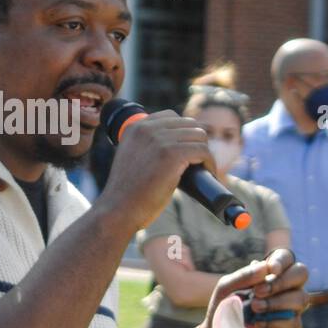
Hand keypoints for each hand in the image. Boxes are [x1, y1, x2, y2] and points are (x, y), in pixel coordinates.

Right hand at [94, 110, 208, 232]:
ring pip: (199, 136)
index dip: (184, 133)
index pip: (171, 117)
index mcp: (134, 127)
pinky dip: (209, 163)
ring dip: (204, 153)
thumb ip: (144, 146)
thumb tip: (171, 144)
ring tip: (203, 168)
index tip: (187, 150)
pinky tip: (207, 172)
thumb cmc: (126, 192)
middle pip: (189, 124)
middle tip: (197, 162)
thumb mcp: (130, 158)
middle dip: (196, 142)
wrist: (118, 210)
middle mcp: (146, 128)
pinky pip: (203, 151)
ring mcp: (159, 140)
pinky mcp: (172, 154)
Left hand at [202, 249, 306, 327]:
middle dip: (282, 281)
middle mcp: (286, 288)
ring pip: (301, 298)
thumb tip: (265, 267)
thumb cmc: (224, 307)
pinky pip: (293, 322)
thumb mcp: (227, 288)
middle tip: (258, 292)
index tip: (271, 269)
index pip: (287, 257)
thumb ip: (244, 276)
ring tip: (254, 308)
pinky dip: (272, 322)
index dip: (282, 260)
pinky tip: (255, 324)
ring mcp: (291, 308)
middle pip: (301, 273)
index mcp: (271, 273)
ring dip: (276, 302)